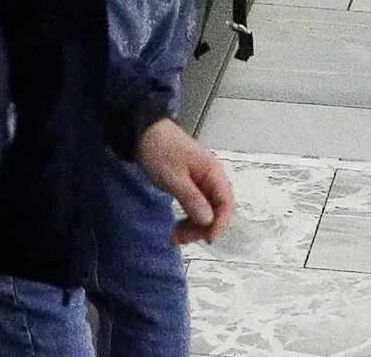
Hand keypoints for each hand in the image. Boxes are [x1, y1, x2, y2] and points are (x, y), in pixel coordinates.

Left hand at [137, 117, 236, 246]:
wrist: (144, 131)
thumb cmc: (159, 150)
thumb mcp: (173, 177)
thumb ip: (192, 199)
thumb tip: (209, 220)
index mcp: (213, 172)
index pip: (226, 203)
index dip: (220, 223)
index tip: (207, 239)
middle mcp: (212, 177)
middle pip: (217, 210)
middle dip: (203, 228)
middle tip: (182, 239)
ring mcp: (202, 181)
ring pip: (206, 211)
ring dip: (194, 226)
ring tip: (175, 237)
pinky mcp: (191, 184)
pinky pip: (196, 206)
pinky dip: (188, 218)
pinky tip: (177, 227)